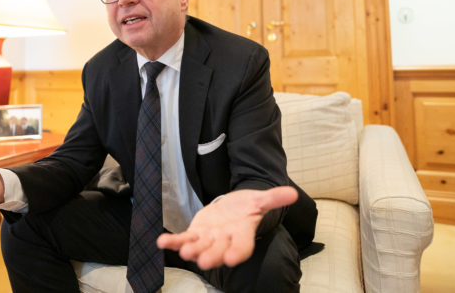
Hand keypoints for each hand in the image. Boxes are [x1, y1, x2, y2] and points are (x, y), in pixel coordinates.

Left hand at [156, 186, 296, 269]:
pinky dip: (173, 241)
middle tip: (204, 261)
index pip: (243, 246)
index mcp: (242, 234)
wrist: (233, 209)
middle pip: (219, 251)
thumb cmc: (247, 207)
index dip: (238, 252)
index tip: (234, 258)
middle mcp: (225, 241)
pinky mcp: (196, 234)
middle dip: (211, 256)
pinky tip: (161, 241)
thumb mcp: (260, 199)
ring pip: (199, 247)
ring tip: (183, 250)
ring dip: (191, 250)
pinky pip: (183, 238)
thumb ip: (273, 197)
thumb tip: (293, 193)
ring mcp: (209, 239)